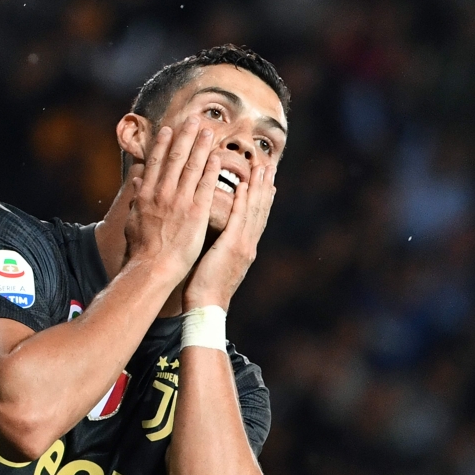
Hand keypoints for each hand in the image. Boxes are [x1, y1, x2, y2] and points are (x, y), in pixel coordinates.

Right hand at [124, 117, 220, 275]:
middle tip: (193, 120)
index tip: (169, 129)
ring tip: (208, 131)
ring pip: (191, 167)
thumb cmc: (141, 250)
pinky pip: (205, 186)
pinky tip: (217, 157)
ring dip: (200, 147)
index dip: (162, 143)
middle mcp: (162, 193)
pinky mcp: (195, 212)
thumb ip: (135, 199)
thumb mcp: (132, 221)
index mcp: (146, 195)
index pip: (155, 163)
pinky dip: (211, 170)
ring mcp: (179, 201)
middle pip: (174, 158)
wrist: (152, 268)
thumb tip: (136, 181)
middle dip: (184, 137)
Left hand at [183, 162, 276, 310]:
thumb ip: (220, 248)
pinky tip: (244, 186)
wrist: (206, 307)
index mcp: (245, 249)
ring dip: (258, 187)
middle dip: (265, 187)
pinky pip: (239, 218)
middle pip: (260, 211)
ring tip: (262, 168)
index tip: (266, 182)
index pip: (256, 219)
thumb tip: (216, 238)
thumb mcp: (217, 265)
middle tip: (269, 167)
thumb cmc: (205, 290)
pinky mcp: (233, 246)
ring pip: (254, 211)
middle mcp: (248, 245)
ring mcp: (243, 245)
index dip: (262, 199)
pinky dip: (243, 201)